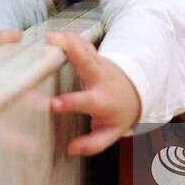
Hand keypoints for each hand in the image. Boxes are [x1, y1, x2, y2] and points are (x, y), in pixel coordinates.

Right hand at [47, 31, 140, 156]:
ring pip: (84, 48)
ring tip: (49, 36)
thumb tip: (71, 149)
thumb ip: (92, 144)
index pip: (86, 101)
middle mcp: (100, 79)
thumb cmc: (119, 114)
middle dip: (71, 53)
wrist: (136, 92)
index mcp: (102, 100)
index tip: (52, 104)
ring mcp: (98, 64)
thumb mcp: (110, 133)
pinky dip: (70, 37)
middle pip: (86, 63)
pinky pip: (83, 43)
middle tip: (52, 46)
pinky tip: (55, 34)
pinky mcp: (94, 55)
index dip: (70, 103)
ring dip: (68, 40)